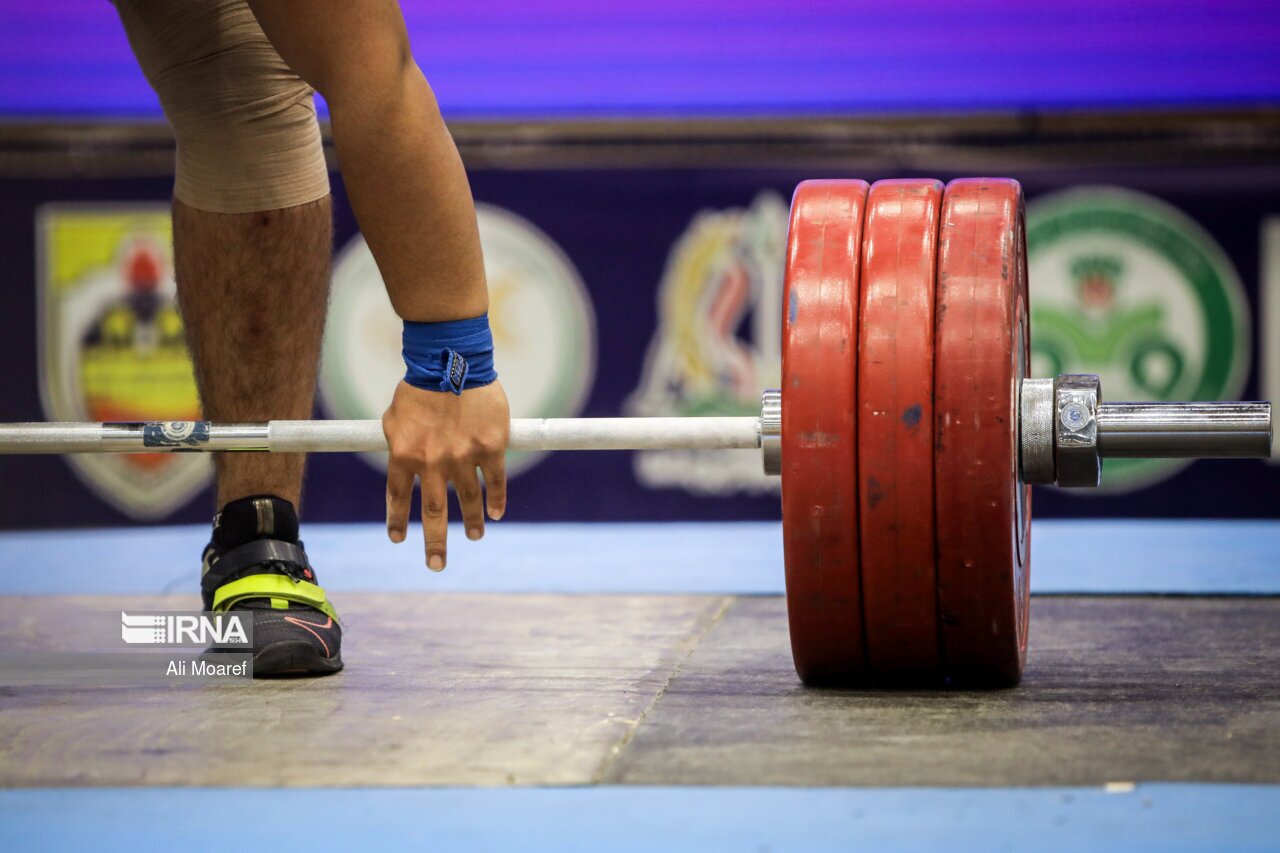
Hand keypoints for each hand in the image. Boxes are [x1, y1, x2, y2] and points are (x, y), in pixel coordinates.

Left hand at [382, 379, 509, 569]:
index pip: (398, 498)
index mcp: (404, 455)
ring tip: (474, 536)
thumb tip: (397, 460)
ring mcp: (464, 456)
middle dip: (434, 543)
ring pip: (469, 499)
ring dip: (471, 522)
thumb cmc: (420, 386)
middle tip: (435, 565)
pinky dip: (497, 500)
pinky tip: (496, 514)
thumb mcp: (395, 416)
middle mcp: (433, 462)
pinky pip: (495, 481)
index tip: (398, 539)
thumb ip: (396, 442)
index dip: (397, 521)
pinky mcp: (491, 446)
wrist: (452, 362)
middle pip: (434, 512)